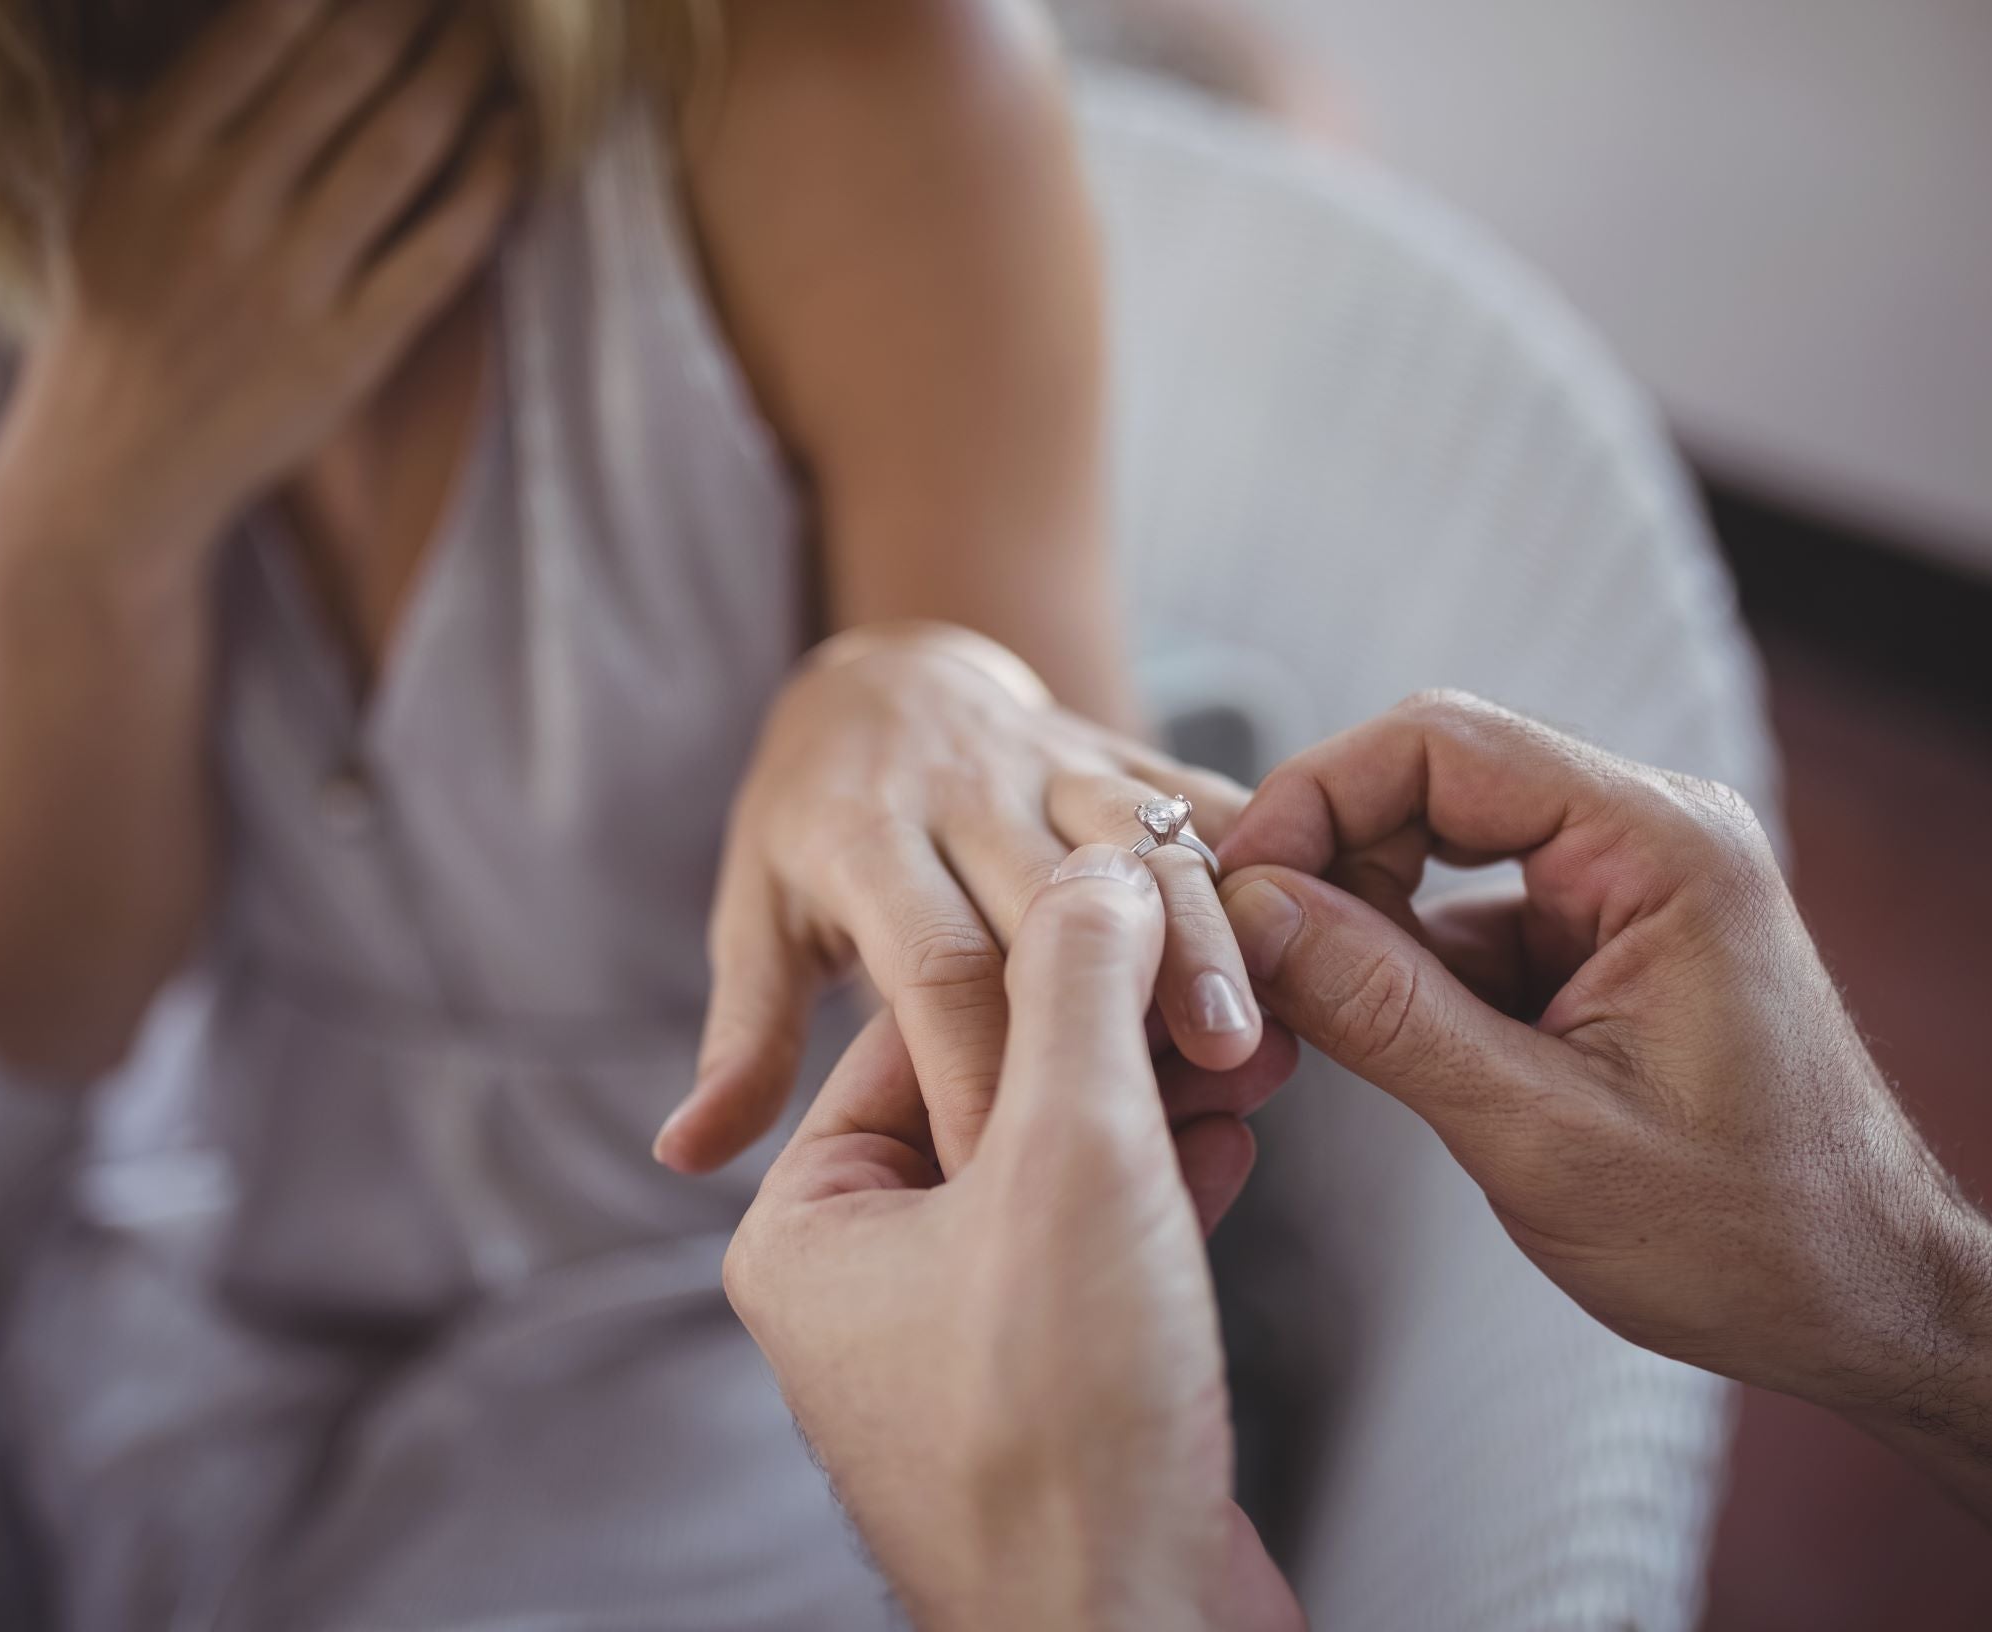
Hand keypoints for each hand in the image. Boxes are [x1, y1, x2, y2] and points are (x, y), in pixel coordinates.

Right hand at [0, 0, 525, 600]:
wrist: (115, 468)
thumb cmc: (122, 316)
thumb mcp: (109, 193)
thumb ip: (169, 105)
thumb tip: (245, 20)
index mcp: (152, 155)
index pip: (261, 26)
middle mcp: (220, 209)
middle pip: (345, 68)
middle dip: (414, 8)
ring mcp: (289, 284)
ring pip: (403, 145)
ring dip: (464, 74)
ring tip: (494, 37)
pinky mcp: (349, 352)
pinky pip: (442, 249)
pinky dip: (491, 182)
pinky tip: (519, 135)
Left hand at [657, 622, 1264, 1175]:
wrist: (886, 678)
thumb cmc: (811, 833)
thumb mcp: (757, 919)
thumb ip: (747, 1039)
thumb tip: (685, 1154)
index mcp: (862, 838)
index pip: (933, 963)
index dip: (975, 1071)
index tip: (1010, 1178)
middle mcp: (960, 790)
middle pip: (1049, 898)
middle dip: (1110, 1002)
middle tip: (1170, 1108)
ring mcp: (1051, 759)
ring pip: (1142, 841)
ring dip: (1199, 936)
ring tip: (1251, 1047)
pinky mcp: (1124, 748)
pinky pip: (1202, 797)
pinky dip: (1253, 869)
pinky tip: (1307, 956)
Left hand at [725, 847, 1301, 1631]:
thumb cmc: (1070, 1422)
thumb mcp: (1071, 1159)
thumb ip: (1078, 990)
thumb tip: (1105, 865)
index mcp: (814, 1222)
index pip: (922, 1021)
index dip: (1051, 952)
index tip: (1160, 903)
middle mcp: (864, 1277)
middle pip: (996, 1086)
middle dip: (1120, 1029)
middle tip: (1224, 985)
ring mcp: (955, 1339)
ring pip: (1059, 1164)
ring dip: (1157, 1099)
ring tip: (1252, 1054)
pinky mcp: (1045, 1384)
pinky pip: (1095, 1244)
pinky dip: (1165, 1185)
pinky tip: (1233, 1142)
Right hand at [1215, 691, 1965, 1410]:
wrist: (1863, 1303)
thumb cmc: (1742, 1234)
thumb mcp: (1538, 1133)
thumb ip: (1386, 1012)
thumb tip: (1250, 913)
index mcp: (1663, 845)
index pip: (1442, 743)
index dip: (1315, 796)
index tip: (1233, 887)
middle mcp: (1649, 835)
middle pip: (1429, 781)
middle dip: (1325, 860)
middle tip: (1247, 960)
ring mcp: (1624, 887)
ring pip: (1434, 854)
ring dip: (1356, 924)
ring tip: (1300, 1021)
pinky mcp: (1599, 943)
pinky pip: (1463, 920)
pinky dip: (1399, 973)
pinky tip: (1370, 1045)